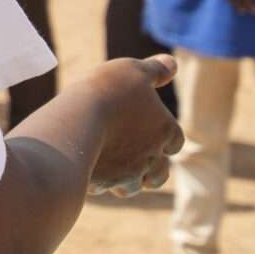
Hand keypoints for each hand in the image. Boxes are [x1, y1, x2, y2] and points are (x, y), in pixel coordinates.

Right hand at [81, 56, 184, 196]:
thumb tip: (173, 64)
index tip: (152, 131)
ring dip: (124, 180)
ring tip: (109, 167)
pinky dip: (98, 183)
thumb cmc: (109, 92)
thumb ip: (155, 70)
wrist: (78, 121)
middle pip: (159, 173)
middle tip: (133, 158)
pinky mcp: (104, 185)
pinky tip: (86, 169)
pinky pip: (103, 189)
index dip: (165, 138)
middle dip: (150, 169)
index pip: (176, 141)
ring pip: (132, 187)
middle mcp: (153, 158)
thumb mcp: (133, 70)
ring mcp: (128, 175)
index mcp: (166, 131)